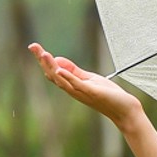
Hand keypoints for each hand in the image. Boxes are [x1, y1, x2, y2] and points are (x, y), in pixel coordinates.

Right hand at [28, 42, 142, 128]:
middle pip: (52, 75)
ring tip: (43, 54)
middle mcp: (73, 90)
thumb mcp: (89, 79)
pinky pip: (76, 84)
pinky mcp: (91, 92)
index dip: (43, 60)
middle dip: (42, 60)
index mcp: (72, 85)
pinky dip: (67, 76)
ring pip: (61, 80)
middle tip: (32, 46)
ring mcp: (81, 92)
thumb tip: (58, 60)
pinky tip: (59, 68)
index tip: (34, 47)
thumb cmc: (107, 95)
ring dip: (51, 67)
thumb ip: (73, 71)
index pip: (52, 71)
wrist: (124, 110)